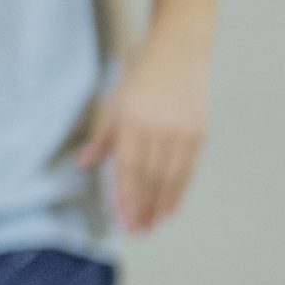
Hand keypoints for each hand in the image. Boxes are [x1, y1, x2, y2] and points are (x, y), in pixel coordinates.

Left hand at [80, 40, 209, 232]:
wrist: (179, 52)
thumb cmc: (140, 77)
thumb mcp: (113, 102)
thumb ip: (102, 137)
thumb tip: (85, 163)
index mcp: (132, 121)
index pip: (129, 168)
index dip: (127, 197)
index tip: (124, 220)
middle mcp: (159, 129)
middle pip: (151, 178)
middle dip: (144, 207)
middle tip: (138, 231)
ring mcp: (182, 132)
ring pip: (172, 178)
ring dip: (162, 205)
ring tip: (153, 225)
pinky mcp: (200, 132)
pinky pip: (188, 169)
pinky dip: (179, 190)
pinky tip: (172, 206)